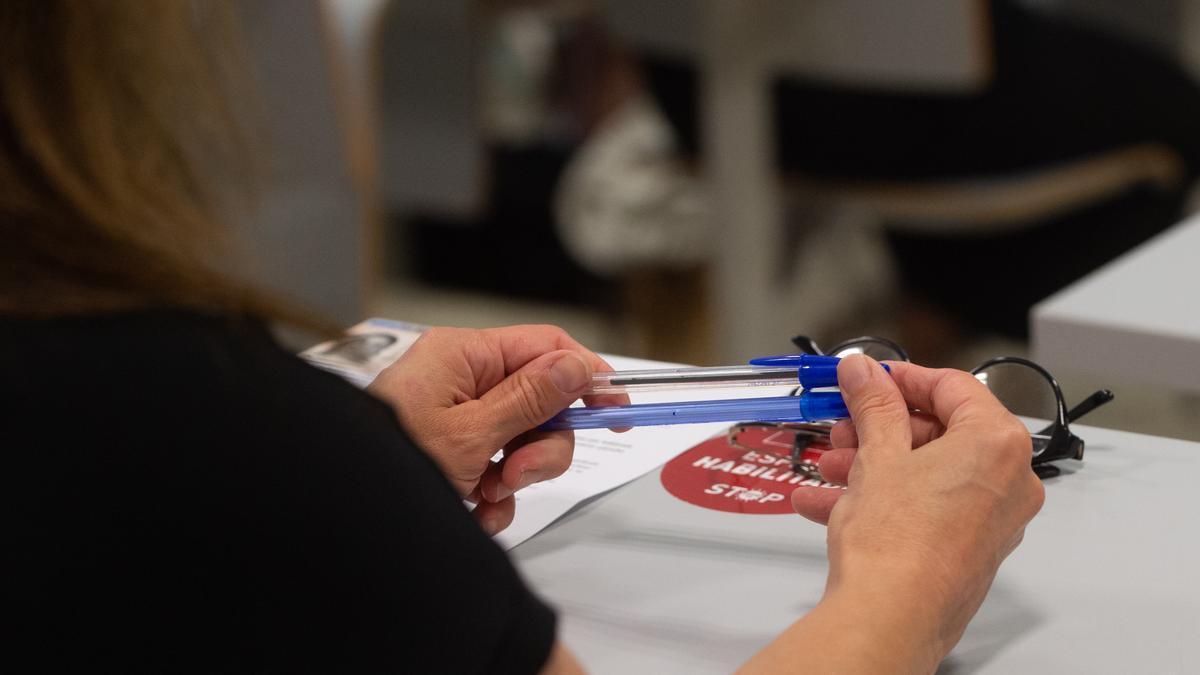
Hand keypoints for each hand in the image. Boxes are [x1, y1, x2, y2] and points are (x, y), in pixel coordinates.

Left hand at [367, 325, 626, 534]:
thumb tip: (575, 367)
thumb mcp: (470, 434)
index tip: (616, 408)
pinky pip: (498, 466)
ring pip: (523, 440)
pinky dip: (495, 495)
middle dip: (541, 446)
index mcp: (464, 355)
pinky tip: (476, 511)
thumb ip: (529, 399)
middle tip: (518, 474)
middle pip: (541, 401)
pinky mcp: (454, 449)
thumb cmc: (389, 460)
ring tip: (486, 496)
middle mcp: (463, 378)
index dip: (585, 375)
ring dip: (517, 476)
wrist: (341, 505)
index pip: (546, 347)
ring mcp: (458, 415)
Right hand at [787, 356, 1044, 668]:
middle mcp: (1007, 481)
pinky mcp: (967, 550)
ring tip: (827, 467)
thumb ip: (873, 403)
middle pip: (940, 432)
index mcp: (997, 444)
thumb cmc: (896, 540)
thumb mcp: (877, 454)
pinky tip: (827, 502)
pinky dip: (882, 498)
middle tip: (842, 424)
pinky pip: (925, 508)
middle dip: (880, 427)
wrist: (890, 617)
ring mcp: (989, 520)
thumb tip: (864, 370)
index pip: (952, 387)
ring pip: (927, 473)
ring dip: (872, 464)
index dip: (902, 377)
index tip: (868, 378)